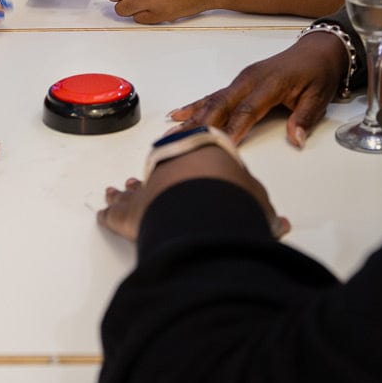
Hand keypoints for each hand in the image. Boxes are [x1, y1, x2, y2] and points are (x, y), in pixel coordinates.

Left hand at [97, 145, 288, 241]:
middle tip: (138, 181)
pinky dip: (109, 214)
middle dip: (149, 179)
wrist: (200, 194)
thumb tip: (278, 223)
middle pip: (156, 173)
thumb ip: (261, 207)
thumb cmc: (227, 189)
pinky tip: (103, 214)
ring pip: (133, 190)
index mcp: (196, 160)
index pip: (189, 159)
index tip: (177, 164)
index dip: (183, 165)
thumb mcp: (254, 196)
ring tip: (117, 191)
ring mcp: (147, 189)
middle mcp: (169, 171)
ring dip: (126, 192)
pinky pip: (115, 212)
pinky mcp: (129, 212)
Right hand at [167, 30, 346, 147]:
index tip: (220, 145)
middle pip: (222, 104)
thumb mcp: (319, 97)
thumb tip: (296, 139)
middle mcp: (251, 79)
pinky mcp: (239, 81)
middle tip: (184, 141)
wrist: (317, 51)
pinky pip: (215, 95)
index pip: (248, 110)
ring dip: (193, 116)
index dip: (233, 128)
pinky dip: (196, 105)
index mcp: (271, 83)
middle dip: (202, 124)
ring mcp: (242, 79)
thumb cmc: (318, 74)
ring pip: (213, 99)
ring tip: (172, 131)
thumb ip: (304, 118)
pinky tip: (179, 114)